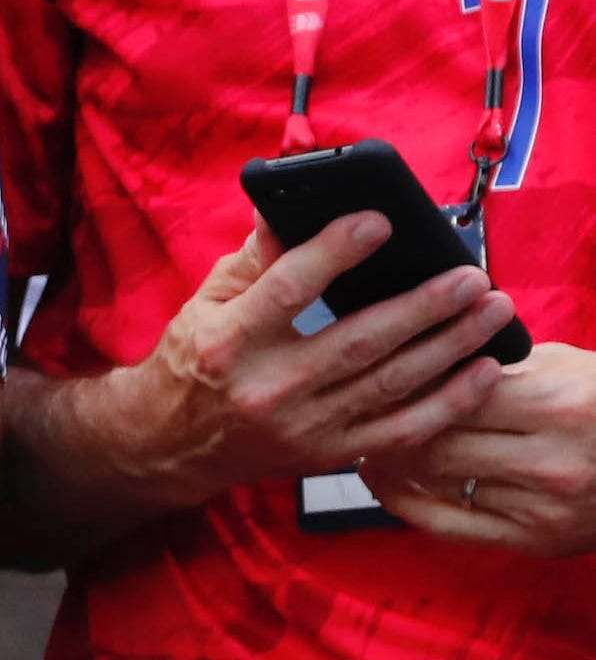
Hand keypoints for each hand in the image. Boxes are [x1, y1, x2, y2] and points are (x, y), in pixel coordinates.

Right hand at [113, 215, 513, 502]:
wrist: (169, 445)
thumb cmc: (194, 362)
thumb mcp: (208, 303)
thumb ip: (256, 258)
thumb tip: (288, 205)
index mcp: (229, 342)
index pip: (288, 289)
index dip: (336, 252)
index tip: (379, 222)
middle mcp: (265, 389)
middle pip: (358, 342)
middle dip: (423, 307)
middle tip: (470, 276)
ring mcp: (300, 428)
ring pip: (389, 385)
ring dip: (449, 346)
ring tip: (491, 311)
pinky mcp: (325, 454)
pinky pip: (399, 433)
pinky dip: (447, 404)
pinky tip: (483, 372)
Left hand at [365, 343, 595, 557]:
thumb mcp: (574, 368)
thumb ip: (507, 366)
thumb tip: (434, 357)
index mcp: (562, 405)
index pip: (460, 394)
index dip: (413, 384)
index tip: (382, 375)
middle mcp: (549, 461)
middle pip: (440, 440)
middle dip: (392, 424)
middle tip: (362, 409)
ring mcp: (539, 507)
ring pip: (436, 481)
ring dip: (391, 461)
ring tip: (368, 437)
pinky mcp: (530, 541)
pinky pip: (446, 524)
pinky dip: (403, 501)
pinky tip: (381, 480)